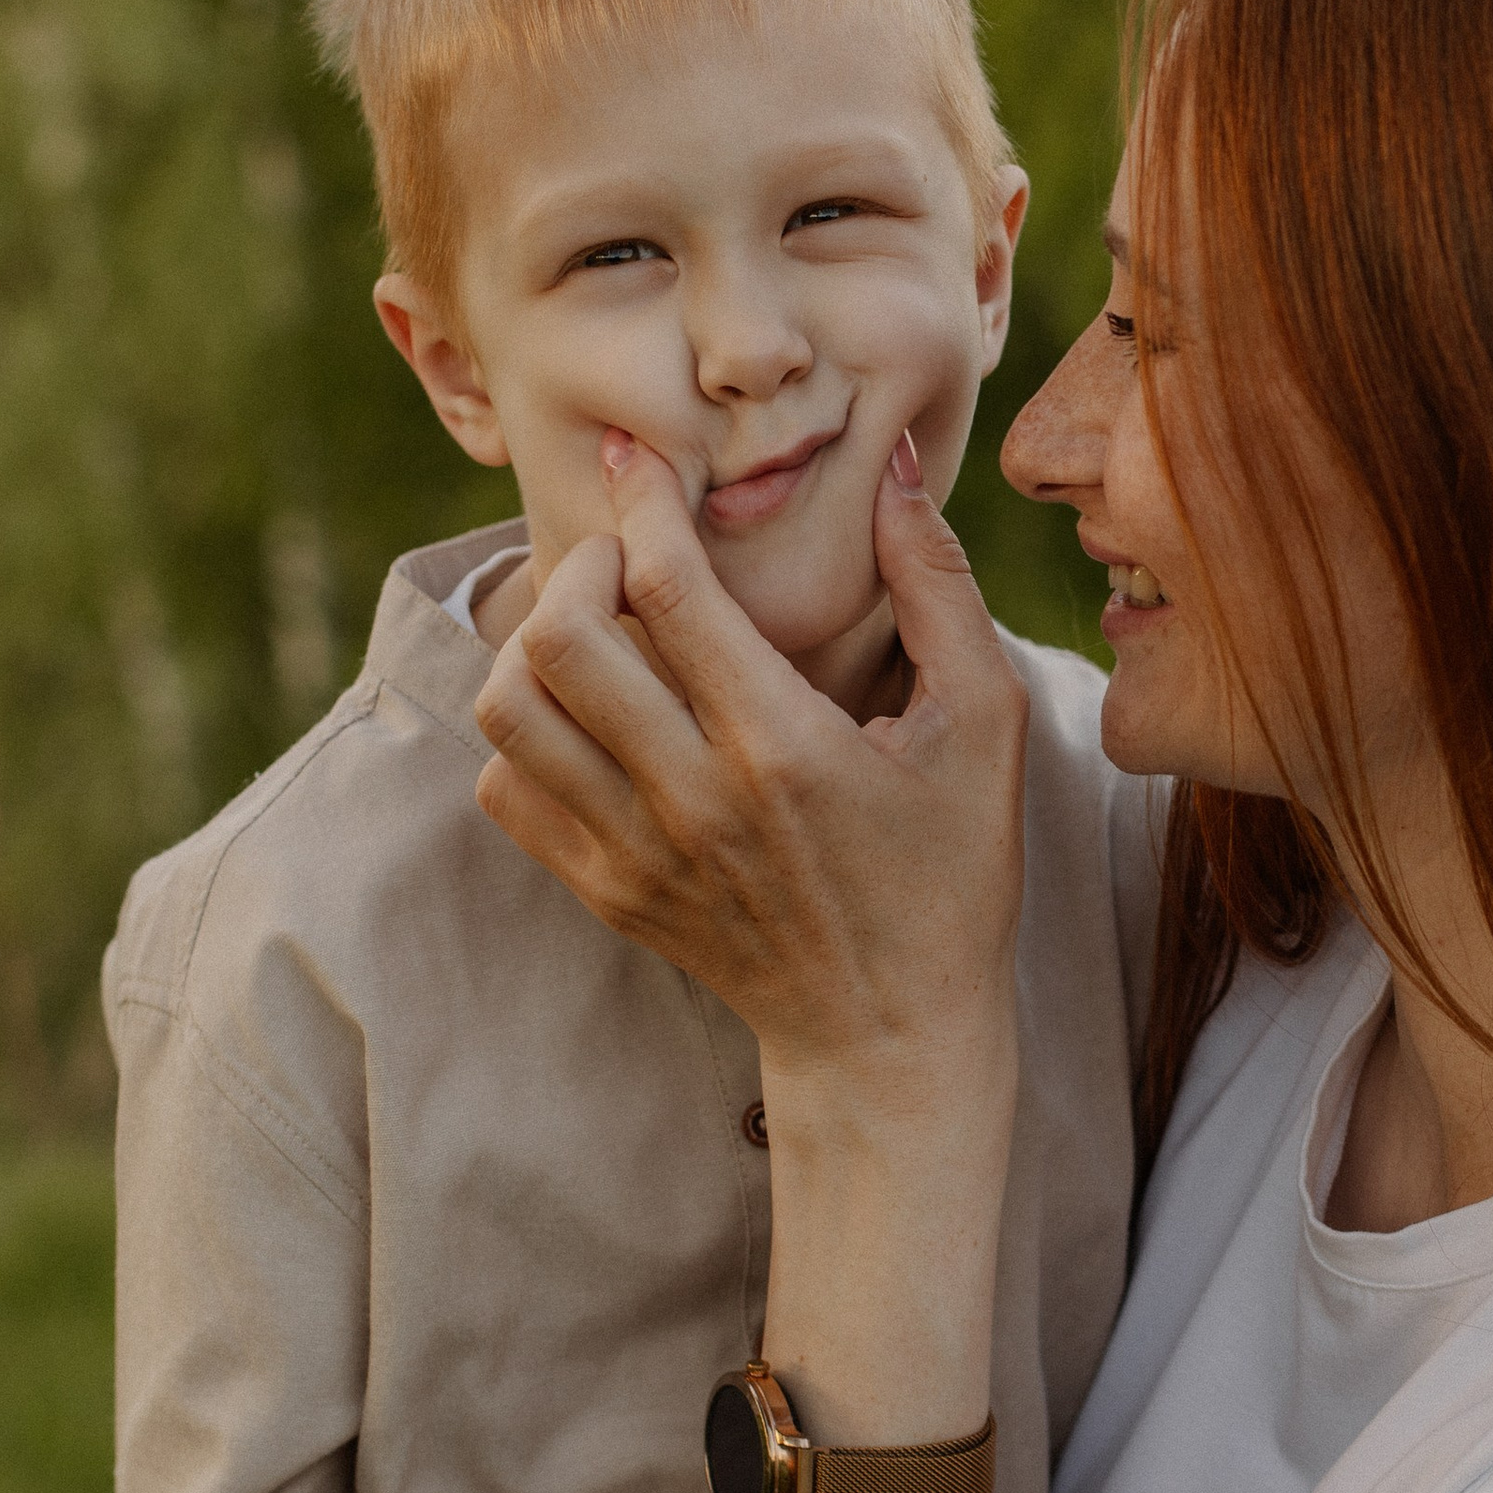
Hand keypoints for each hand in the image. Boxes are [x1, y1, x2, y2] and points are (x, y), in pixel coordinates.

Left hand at [472, 435, 1026, 1115]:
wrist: (890, 1036)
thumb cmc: (952, 874)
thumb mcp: (983, 723)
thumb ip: (937, 586)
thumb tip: (886, 468)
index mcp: (785, 746)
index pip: (666, 590)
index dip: (642, 501)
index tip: (639, 456)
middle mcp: (693, 799)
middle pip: (560, 640)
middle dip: (582, 567)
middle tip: (629, 560)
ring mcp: (637, 853)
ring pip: (514, 712)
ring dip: (539, 646)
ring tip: (602, 633)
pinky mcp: (606, 892)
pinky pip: (508, 787)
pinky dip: (530, 733)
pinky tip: (595, 718)